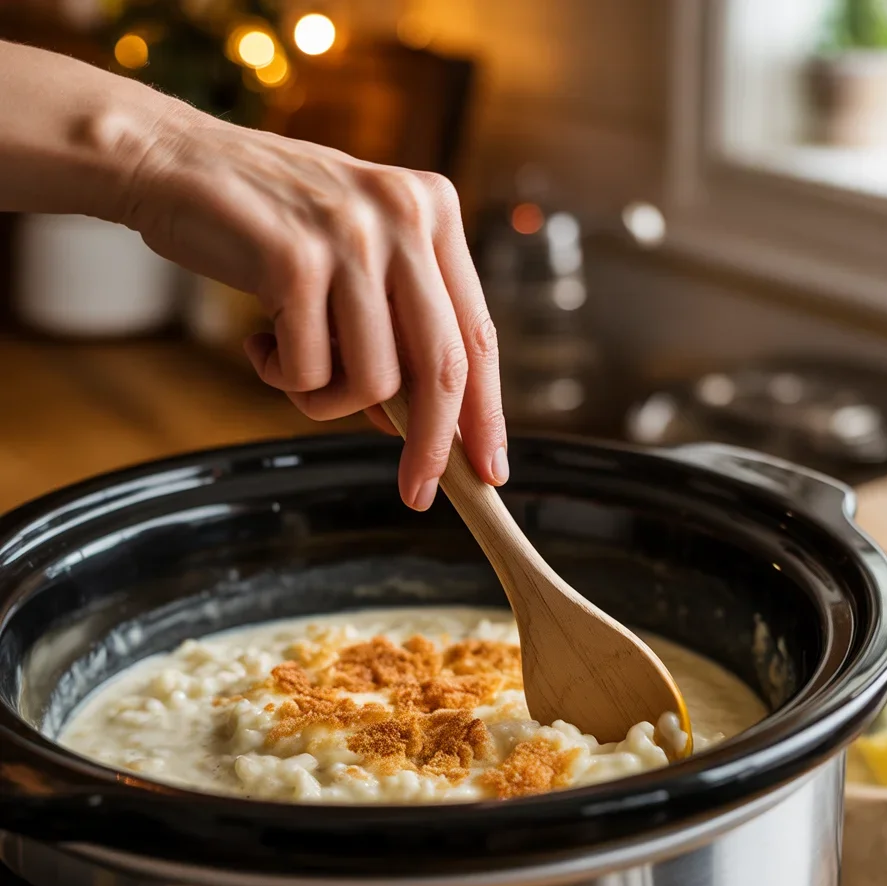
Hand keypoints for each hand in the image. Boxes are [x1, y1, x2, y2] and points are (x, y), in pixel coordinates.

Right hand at [121, 103, 506, 509]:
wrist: (172, 164)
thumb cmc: (266, 224)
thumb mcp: (351, 259)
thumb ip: (393, 327)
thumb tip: (417, 425)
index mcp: (433, 212)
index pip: (477, 334)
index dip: (486, 412)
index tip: (488, 469)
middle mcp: (405, 216)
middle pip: (443, 368)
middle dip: (433, 447)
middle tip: (417, 495)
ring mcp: (352, 236)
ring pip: (375, 381)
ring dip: (326, 401)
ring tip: (287, 365)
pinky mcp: (296, 261)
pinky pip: (310, 373)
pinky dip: (282, 379)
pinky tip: (259, 343)